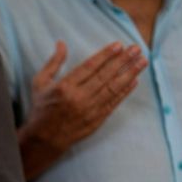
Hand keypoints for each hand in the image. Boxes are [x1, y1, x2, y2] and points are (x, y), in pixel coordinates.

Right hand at [21, 41, 146, 151]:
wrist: (44, 138)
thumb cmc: (42, 108)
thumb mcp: (40, 83)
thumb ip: (53, 63)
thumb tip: (61, 43)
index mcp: (64, 87)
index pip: (89, 67)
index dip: (105, 55)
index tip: (119, 45)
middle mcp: (78, 97)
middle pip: (105, 76)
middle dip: (123, 61)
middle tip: (136, 49)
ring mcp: (89, 109)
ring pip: (113, 88)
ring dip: (129, 74)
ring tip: (142, 62)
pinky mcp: (96, 119)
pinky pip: (114, 103)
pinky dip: (125, 92)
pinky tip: (134, 81)